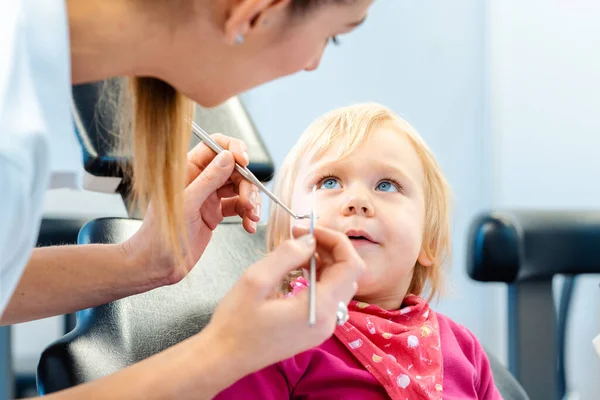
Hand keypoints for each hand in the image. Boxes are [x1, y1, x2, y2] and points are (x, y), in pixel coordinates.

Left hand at [126, 134, 261, 285]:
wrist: (156, 265)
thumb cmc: (159, 236)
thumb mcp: (187, 205)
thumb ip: (208, 180)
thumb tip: (228, 157)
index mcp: (187, 170)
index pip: (214, 146)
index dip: (233, 149)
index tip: (245, 162)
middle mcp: (198, 180)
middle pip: (233, 169)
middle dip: (246, 183)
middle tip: (249, 202)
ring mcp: (207, 197)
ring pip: (239, 188)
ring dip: (250, 200)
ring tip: (252, 216)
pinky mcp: (214, 213)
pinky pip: (238, 207)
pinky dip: (247, 214)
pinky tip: (249, 225)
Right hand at [203, 226, 364, 375]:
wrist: (224, 359)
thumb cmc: (235, 322)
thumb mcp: (256, 280)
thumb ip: (287, 255)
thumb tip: (310, 240)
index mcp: (321, 309)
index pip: (350, 265)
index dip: (336, 241)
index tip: (310, 229)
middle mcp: (329, 320)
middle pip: (348, 274)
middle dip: (330, 248)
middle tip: (301, 235)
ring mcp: (323, 328)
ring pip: (339, 284)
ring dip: (325, 261)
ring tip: (297, 250)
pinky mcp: (313, 330)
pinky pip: (328, 297)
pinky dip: (318, 277)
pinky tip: (297, 270)